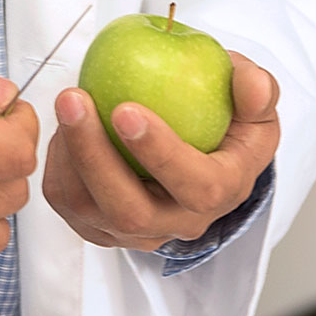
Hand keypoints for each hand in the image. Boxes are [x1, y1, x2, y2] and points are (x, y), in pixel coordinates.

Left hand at [42, 51, 278, 250]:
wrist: (197, 151)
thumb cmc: (226, 123)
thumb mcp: (255, 105)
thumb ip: (257, 91)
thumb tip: (253, 84)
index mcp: (222, 192)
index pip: (196, 187)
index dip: (160, 153)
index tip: (126, 109)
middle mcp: (177, 222)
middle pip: (130, 210)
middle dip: (95, 155)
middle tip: (74, 98)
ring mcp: (135, 230)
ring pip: (88, 209)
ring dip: (68, 154)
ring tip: (67, 101)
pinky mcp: (98, 226)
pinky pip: (66, 202)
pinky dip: (58, 162)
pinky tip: (64, 125)